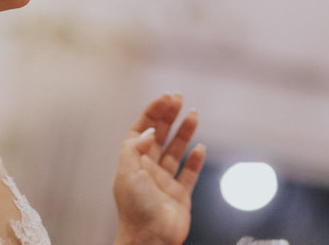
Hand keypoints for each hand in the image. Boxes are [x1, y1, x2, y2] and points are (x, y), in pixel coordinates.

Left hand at [113, 93, 205, 244]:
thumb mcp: (127, 173)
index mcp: (133, 163)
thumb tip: (148, 131)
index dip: (152, 113)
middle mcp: (148, 170)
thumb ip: (136, 148)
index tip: (164, 99)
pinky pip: (189, 173)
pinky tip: (201, 148)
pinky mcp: (180, 195)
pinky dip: (195, 160)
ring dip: (185, 132)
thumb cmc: (135, 210)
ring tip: (194, 114)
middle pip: (160, 136)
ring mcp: (165, 182)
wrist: (150, 240)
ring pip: (176, 151)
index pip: (141, 130)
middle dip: (169, 116)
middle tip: (179, 99)